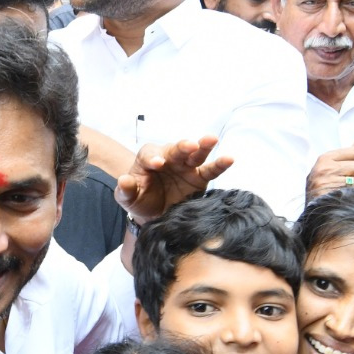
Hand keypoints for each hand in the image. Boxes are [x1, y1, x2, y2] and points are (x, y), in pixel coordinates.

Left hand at [115, 136, 233, 225]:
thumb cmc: (140, 199)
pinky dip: (220, 164)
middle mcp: (169, 158)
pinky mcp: (199, 178)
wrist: (154, 213)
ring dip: (203, 146)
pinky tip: (229, 159)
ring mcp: (186, 166)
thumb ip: (126, 190)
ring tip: (211, 140)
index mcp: (149, 159)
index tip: (156, 164)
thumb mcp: (128, 198)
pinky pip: (211, 170)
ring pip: (195, 153)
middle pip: (175, 149)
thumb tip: (123, 181)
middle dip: (182, 146)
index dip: (152, 157)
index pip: (149, 154)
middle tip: (188, 146)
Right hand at [306, 135, 353, 200]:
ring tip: (344, 189)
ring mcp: (328, 181)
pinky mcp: (332, 192)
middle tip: (351, 181)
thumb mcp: (333, 166)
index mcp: (325, 158)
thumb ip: (351, 153)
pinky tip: (343, 196)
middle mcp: (325, 168)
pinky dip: (352, 195)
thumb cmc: (324, 187)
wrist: (314, 209)